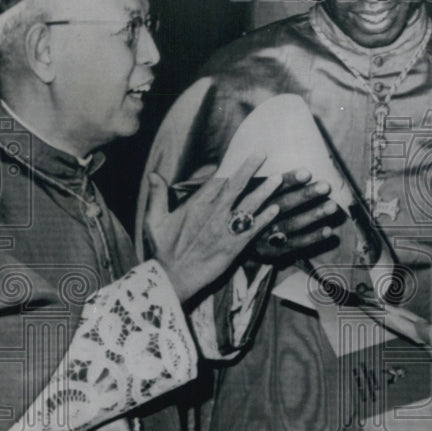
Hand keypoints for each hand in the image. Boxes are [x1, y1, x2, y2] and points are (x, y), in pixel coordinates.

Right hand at [143, 153, 282, 301]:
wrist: (172, 279)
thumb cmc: (162, 250)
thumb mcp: (153, 221)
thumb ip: (156, 196)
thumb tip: (152, 174)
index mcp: (196, 204)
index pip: (216, 179)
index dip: (230, 165)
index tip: (242, 152)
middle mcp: (214, 213)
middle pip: (235, 185)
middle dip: (250, 168)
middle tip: (263, 152)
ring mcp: (226, 228)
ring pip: (249, 205)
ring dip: (264, 191)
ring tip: (278, 178)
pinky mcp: (234, 246)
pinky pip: (253, 229)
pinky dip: (265, 219)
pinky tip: (276, 210)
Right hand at [249, 171, 339, 261]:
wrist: (225, 244)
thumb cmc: (243, 209)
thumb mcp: (242, 193)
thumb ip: (258, 180)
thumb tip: (279, 165)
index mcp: (251, 198)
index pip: (272, 187)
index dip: (289, 180)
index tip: (307, 173)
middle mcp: (258, 216)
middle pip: (284, 205)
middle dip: (305, 195)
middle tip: (326, 186)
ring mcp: (265, 235)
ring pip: (291, 225)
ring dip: (313, 215)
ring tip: (333, 206)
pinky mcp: (272, 251)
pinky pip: (294, 244)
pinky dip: (312, 238)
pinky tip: (329, 231)